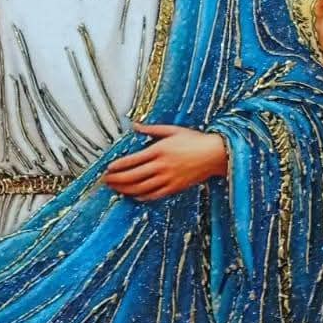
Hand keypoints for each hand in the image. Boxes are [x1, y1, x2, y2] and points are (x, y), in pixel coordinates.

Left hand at [103, 122, 227, 199]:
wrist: (215, 154)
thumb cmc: (195, 140)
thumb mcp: (173, 130)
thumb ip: (151, 129)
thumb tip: (134, 126)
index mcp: (159, 150)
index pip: (132, 161)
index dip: (118, 166)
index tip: (108, 168)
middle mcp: (162, 166)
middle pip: (133, 176)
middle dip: (116, 179)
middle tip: (106, 180)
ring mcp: (168, 179)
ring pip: (141, 188)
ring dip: (125, 189)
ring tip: (115, 188)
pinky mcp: (175, 188)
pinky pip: (154, 195)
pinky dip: (141, 196)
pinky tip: (133, 195)